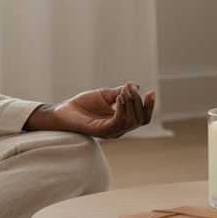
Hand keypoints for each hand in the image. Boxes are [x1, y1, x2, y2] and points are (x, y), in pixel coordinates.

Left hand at [24, 82, 155, 138]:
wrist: (64, 110)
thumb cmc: (83, 104)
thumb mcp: (106, 95)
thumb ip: (121, 92)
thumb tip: (136, 86)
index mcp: (121, 121)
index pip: (142, 118)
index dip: (149, 106)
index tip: (151, 91)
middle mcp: (118, 129)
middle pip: (140, 120)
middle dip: (139, 103)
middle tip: (130, 90)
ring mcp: (110, 131)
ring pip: (131, 122)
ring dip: (131, 104)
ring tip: (123, 92)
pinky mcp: (101, 131)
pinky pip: (117, 122)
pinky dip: (121, 109)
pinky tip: (118, 98)